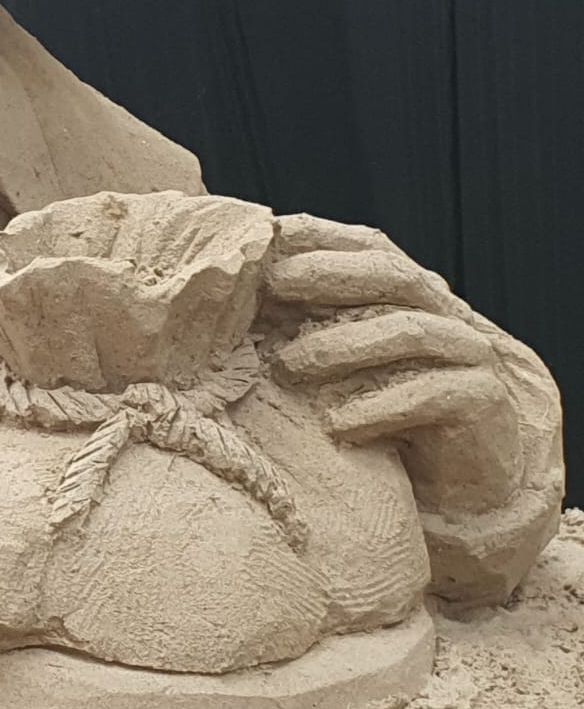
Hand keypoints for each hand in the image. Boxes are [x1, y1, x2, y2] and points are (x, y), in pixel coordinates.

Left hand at [263, 214, 522, 516]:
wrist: (459, 477)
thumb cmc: (386, 411)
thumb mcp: (345, 364)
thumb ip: (307, 327)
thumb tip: (227, 304)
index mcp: (408, 293)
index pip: (366, 246)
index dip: (318, 235)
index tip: (264, 232)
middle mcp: (441, 312)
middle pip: (389, 275)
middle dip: (328, 273)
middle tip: (273, 283)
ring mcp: (466, 352)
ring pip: (409, 330)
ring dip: (343, 344)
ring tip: (288, 365)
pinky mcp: (481, 399)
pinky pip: (431, 394)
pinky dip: (379, 407)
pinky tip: (337, 424)